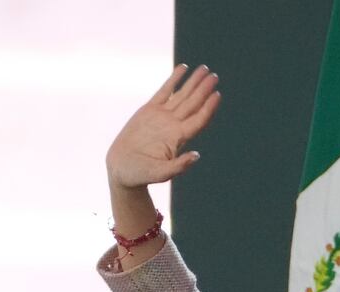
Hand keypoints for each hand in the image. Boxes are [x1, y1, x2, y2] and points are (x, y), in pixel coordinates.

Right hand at [106, 64, 220, 190]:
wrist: (122, 168)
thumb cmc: (142, 174)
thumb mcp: (160, 173)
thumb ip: (179, 166)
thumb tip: (196, 156)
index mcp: (178, 138)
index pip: (198, 119)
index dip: (208, 107)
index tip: (217, 94)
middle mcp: (174, 125)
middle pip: (193, 104)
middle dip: (204, 89)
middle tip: (214, 75)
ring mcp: (162, 116)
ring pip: (182, 95)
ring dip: (193, 82)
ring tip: (204, 69)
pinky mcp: (149, 110)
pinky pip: (164, 91)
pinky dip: (174, 80)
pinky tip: (183, 68)